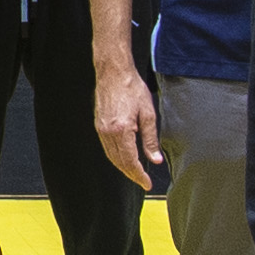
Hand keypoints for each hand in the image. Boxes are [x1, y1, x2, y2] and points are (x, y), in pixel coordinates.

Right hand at [94, 55, 163, 191]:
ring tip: (135, 173)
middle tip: (142, 181)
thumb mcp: (148, 114)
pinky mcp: (99, 125)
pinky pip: (107, 147)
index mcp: (121, 131)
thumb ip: (151, 139)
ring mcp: (101, 129)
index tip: (147, 183)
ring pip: (111, 157)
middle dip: (131, 174)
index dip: (139, 175)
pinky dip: (116, 157)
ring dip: (123, 167)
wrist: (113, 72)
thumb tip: (155, 159)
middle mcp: (108, 133)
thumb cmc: (131, 88)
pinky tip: (124, 157)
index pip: (130, 161)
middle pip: (119, 162)